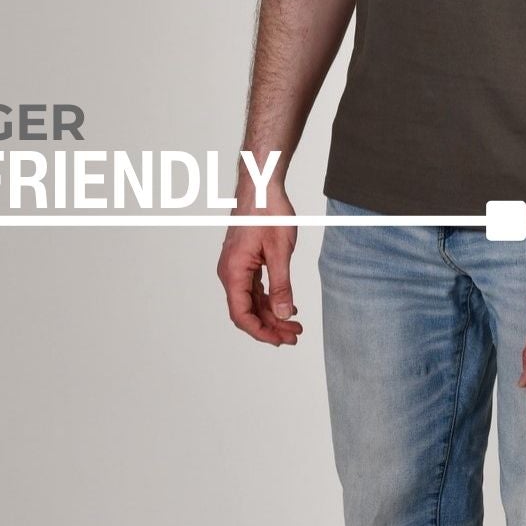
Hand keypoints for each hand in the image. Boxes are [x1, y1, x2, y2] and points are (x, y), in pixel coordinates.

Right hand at [217, 181, 302, 346]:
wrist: (261, 186)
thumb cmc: (268, 211)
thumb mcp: (280, 251)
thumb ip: (281, 285)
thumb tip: (284, 314)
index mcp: (233, 271)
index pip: (241, 314)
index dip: (260, 331)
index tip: (281, 340)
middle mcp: (230, 272)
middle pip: (247, 311)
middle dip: (270, 327)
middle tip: (295, 336)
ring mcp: (237, 267)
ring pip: (252, 301)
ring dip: (272, 315)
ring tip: (295, 326)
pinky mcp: (245, 262)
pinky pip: (254, 289)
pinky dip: (270, 300)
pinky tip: (287, 307)